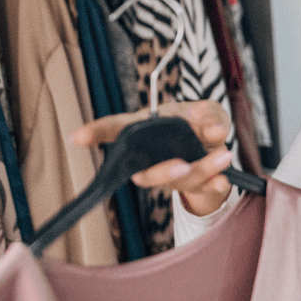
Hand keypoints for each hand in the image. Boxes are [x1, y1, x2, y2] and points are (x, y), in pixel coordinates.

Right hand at [71, 100, 234, 215]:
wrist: (213, 146)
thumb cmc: (195, 123)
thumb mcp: (201, 111)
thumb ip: (206, 116)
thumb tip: (212, 130)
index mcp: (144, 131)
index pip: (115, 129)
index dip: (96, 133)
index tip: (77, 137)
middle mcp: (151, 158)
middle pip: (146, 173)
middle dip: (164, 172)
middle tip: (182, 165)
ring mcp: (171, 174)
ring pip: (181, 180)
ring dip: (203, 170)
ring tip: (223, 157)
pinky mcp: (193, 185)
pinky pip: (202, 189)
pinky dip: (214, 185)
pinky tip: (223, 180)